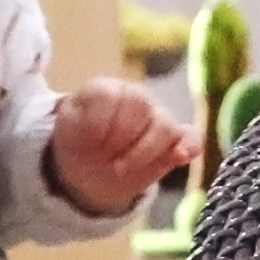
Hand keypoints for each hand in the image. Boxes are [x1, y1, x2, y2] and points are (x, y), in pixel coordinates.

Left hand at [47, 79, 201, 215]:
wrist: (88, 169)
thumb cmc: (78, 143)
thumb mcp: (68, 130)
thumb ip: (84, 120)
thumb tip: (104, 125)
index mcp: (110, 89)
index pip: (113, 97)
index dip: (103, 125)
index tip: (90, 144)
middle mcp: (138, 99)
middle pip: (142, 110)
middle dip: (122, 141)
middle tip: (104, 158)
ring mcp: (159, 118)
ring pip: (166, 127)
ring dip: (144, 152)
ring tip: (121, 169)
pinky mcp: (175, 142)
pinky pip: (191, 138)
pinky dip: (188, 146)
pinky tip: (180, 157)